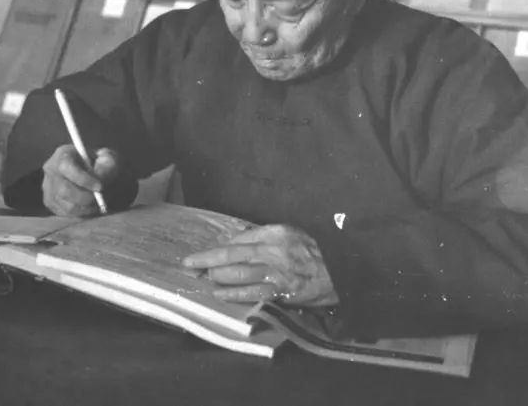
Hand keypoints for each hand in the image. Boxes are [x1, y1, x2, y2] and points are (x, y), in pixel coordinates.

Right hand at [41, 145, 118, 216]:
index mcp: (63, 154)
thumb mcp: (109, 159)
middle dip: (86, 197)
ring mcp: (48, 188)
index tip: (100, 187)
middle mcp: (51, 170)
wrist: (95, 173)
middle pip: (64, 190)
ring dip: (87, 207)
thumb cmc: (101, 164)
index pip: (66, 167)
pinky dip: (82, 213)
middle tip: (101, 198)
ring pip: (67, 205)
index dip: (83, 179)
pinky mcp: (51, 203)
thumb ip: (106, 167)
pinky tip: (90, 206)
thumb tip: (100, 180)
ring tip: (98, 202)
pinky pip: (67, 214)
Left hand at [182, 224, 338, 306]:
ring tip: (203, 276)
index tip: (205, 252)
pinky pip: (250, 292)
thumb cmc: (314, 253)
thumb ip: (265, 237)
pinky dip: (232, 293)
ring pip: (237, 272)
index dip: (219, 247)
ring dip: (216, 275)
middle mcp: (272, 249)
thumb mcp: (290, 235)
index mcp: (275, 232)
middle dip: (206, 259)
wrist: (338, 272)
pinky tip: (219, 293)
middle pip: (231, 253)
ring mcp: (275, 271)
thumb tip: (238, 242)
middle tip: (189, 263)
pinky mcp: (279, 290)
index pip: (239, 239)